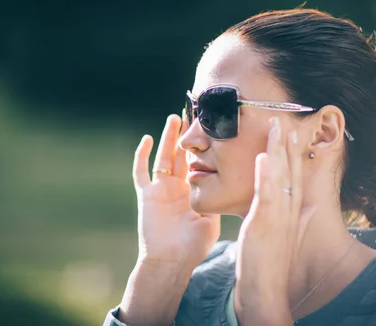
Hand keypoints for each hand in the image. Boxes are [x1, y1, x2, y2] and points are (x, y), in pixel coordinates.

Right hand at [133, 113, 220, 270]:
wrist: (171, 262)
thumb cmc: (193, 246)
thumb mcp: (211, 219)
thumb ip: (216, 201)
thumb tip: (234, 186)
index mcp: (191, 192)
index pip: (197, 162)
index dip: (201, 146)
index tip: (210, 128)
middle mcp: (176, 188)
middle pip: (181, 155)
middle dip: (186, 135)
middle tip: (193, 114)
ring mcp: (160, 189)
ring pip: (164, 156)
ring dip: (169, 138)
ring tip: (175, 117)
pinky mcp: (146, 195)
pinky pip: (141, 172)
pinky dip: (142, 155)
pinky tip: (148, 139)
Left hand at [234, 117, 316, 324]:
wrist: (266, 288)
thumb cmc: (273, 262)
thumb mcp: (289, 235)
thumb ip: (301, 219)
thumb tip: (312, 206)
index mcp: (293, 210)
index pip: (295, 175)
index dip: (295, 153)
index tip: (293, 132)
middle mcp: (290, 208)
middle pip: (291, 170)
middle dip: (288, 143)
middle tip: (285, 118)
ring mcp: (279, 214)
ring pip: (280, 175)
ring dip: (279, 149)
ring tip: (277, 126)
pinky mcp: (265, 222)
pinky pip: (266, 193)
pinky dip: (266, 173)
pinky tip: (263, 155)